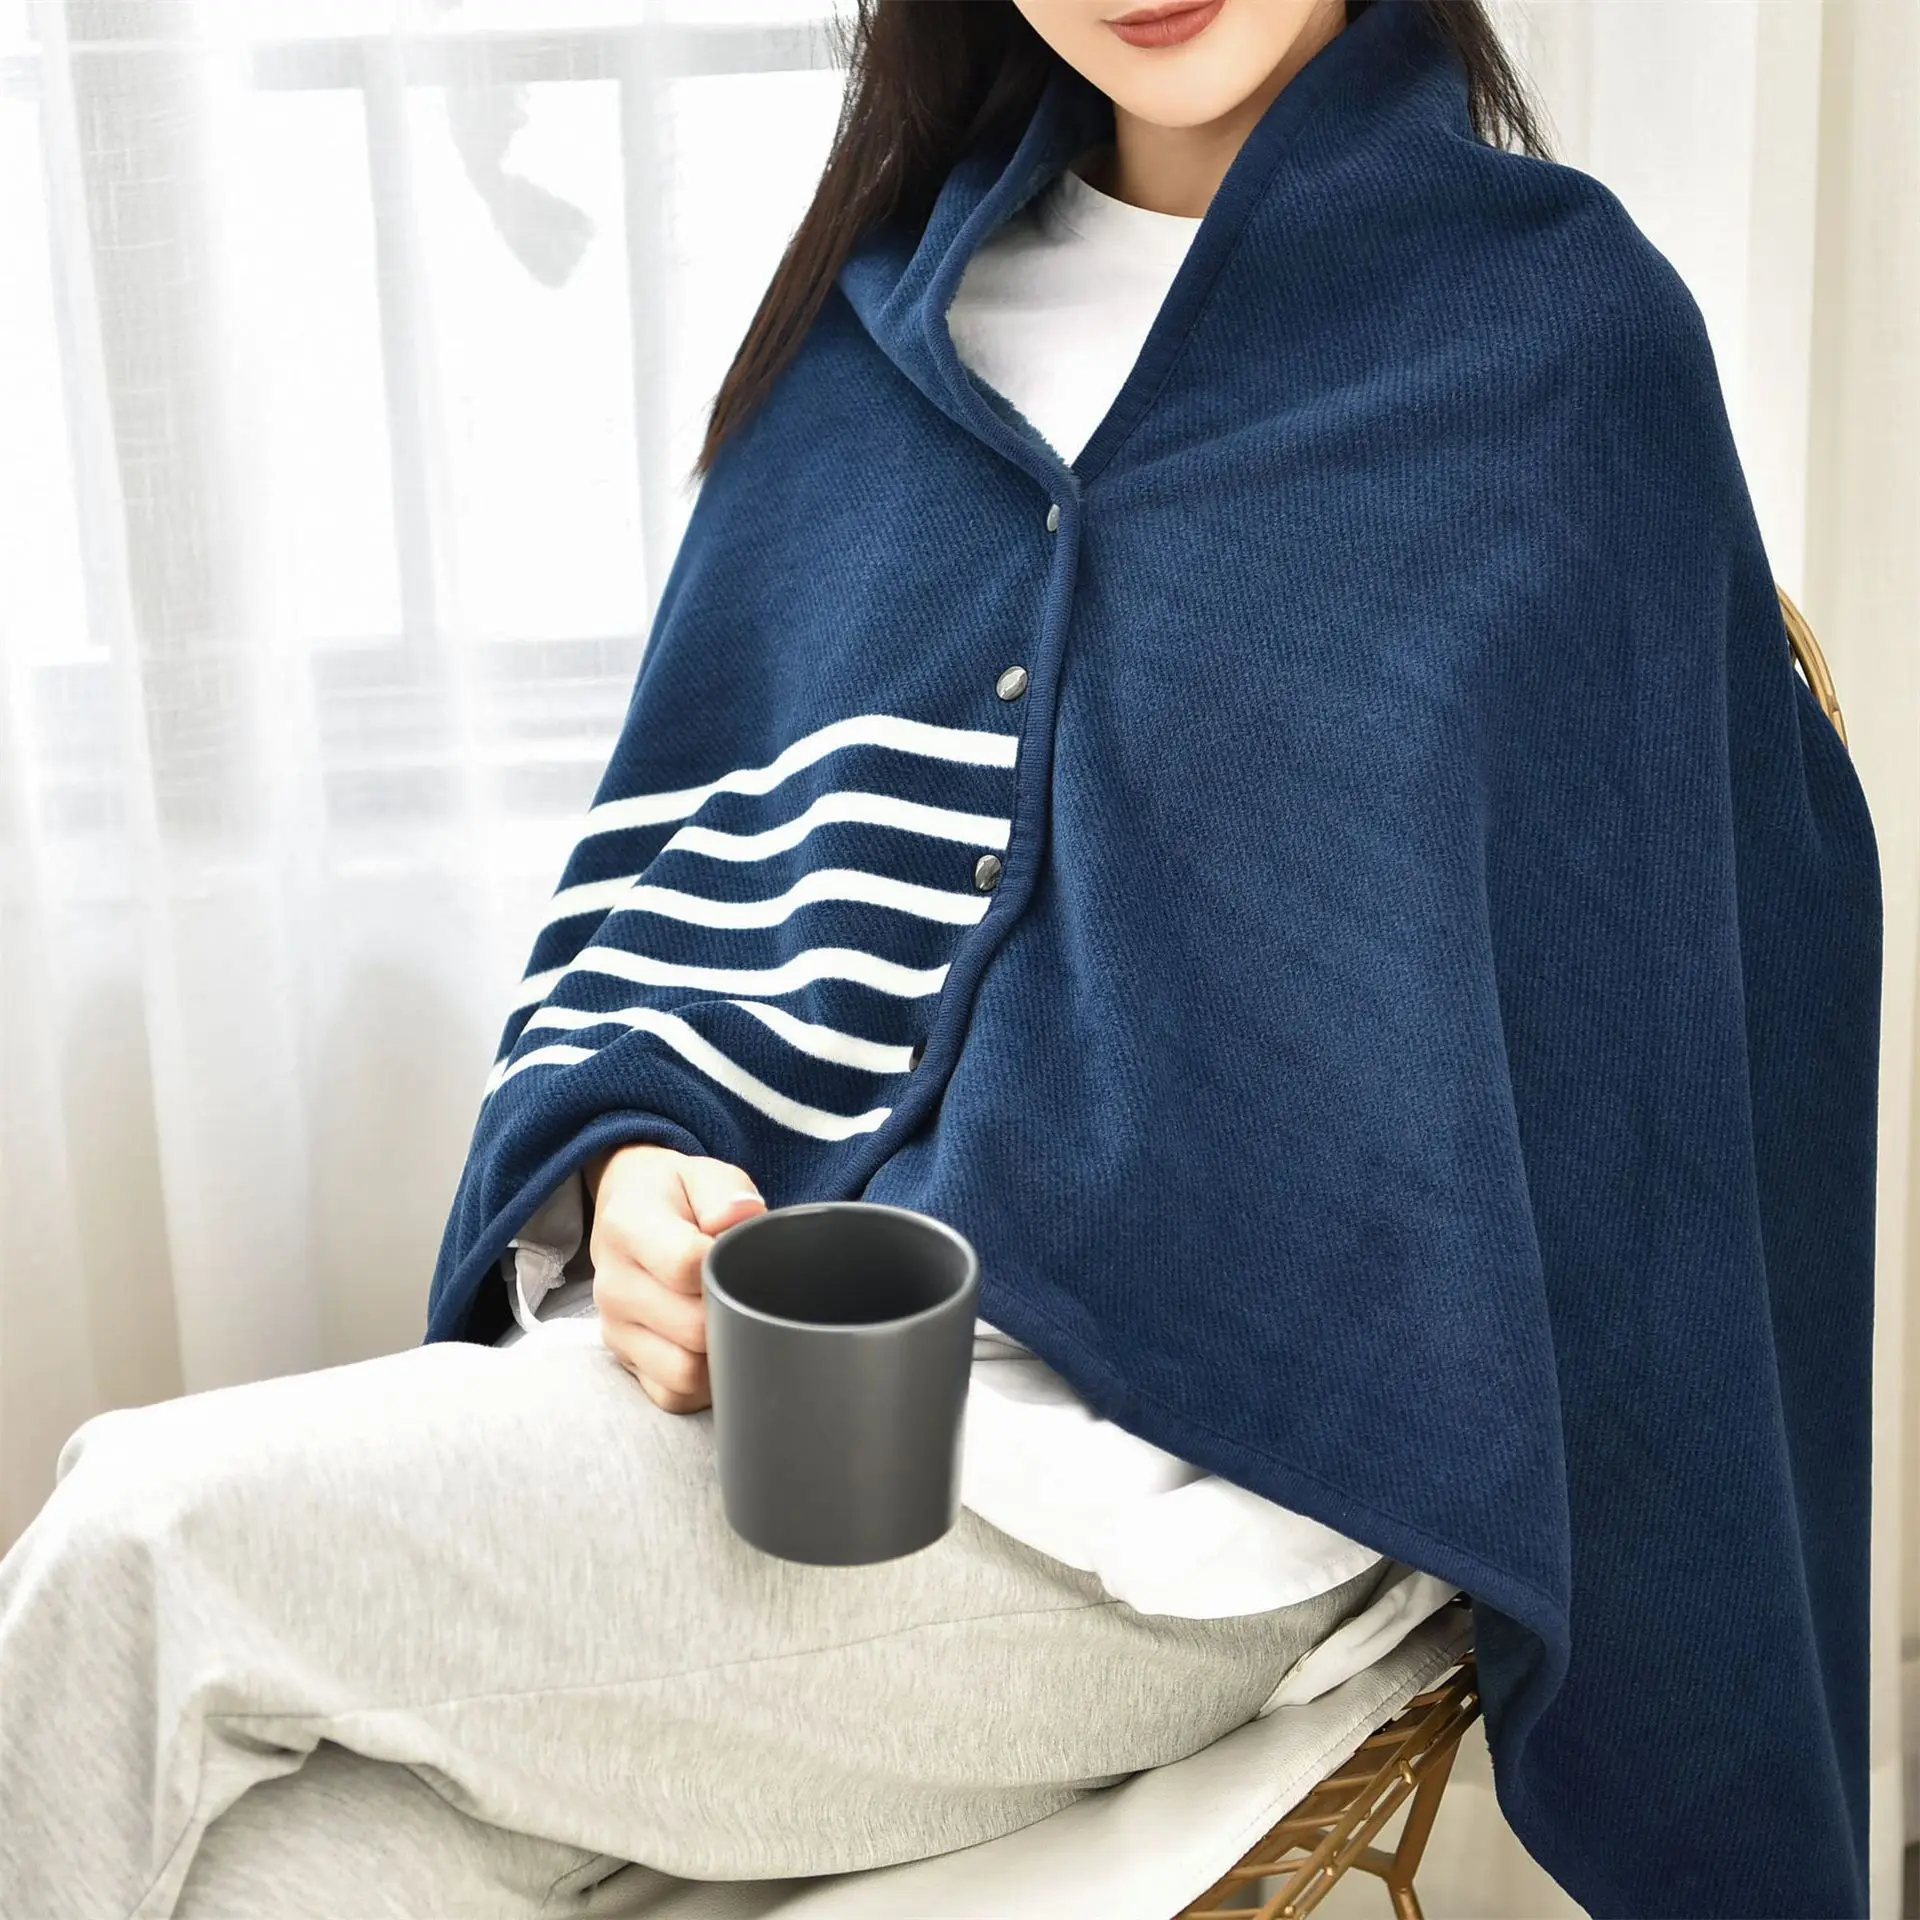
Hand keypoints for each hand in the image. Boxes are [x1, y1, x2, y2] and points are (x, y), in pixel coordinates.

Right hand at [586, 1144, 766, 1411]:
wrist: (629, 1211)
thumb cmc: (675, 1196)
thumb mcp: (701, 1174)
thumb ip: (724, 1191)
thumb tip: (742, 1216)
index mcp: (628, 1227)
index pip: (686, 1265)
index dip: (729, 1268)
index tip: (745, 1258)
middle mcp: (613, 1283)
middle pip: (692, 1327)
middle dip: (733, 1313)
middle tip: (750, 1291)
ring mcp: (615, 1327)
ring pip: (684, 1371)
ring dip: (721, 1354)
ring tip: (735, 1320)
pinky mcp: (624, 1360)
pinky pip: (672, 1395)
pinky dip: (702, 1383)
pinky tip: (714, 1347)